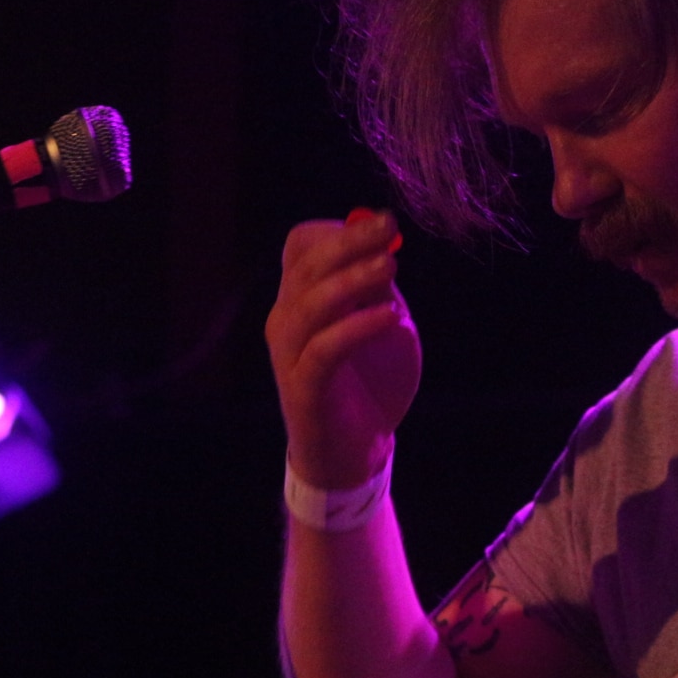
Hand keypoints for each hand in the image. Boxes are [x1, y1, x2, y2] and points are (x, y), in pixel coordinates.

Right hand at [266, 208, 421, 489]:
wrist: (356, 453)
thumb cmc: (372, 384)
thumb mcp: (386, 327)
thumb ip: (381, 293)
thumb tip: (385, 252)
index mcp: (302, 298)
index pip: (302, 246)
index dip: (337, 230)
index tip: (382, 224)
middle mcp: (287, 320)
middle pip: (305, 266)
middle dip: (349, 242)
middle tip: (388, 227)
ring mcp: (290, 354)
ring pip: (310, 304)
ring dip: (352, 280)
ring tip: (391, 268)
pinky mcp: (304, 389)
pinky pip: (324, 350)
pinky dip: (357, 328)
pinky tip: (389, 316)